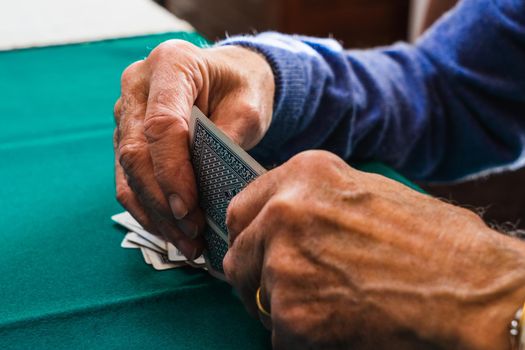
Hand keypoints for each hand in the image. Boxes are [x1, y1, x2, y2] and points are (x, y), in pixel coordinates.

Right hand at [113, 40, 273, 257]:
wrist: (227, 78)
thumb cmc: (241, 88)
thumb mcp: (250, 106)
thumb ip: (229, 138)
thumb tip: (206, 188)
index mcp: (170, 64)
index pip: (161, 125)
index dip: (171, 171)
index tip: (189, 209)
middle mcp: (137, 86)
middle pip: (136, 153)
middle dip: (163, 201)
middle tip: (192, 233)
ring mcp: (127, 112)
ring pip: (127, 172)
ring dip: (154, 213)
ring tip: (186, 244)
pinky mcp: (126, 137)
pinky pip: (127, 179)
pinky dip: (147, 209)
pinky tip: (171, 231)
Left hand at [224, 150, 524, 348]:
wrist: (475, 291)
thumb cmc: (436, 244)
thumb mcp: (368, 193)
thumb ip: (315, 202)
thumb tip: (282, 223)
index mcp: (305, 174)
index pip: (242, 209)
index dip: (250, 237)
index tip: (259, 253)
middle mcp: (284, 210)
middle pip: (238, 254)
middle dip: (256, 275)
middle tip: (285, 291)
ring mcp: (284, 262)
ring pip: (258, 297)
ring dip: (285, 308)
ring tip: (333, 307)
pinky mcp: (291, 314)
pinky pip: (278, 334)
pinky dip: (303, 338)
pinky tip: (342, 326)